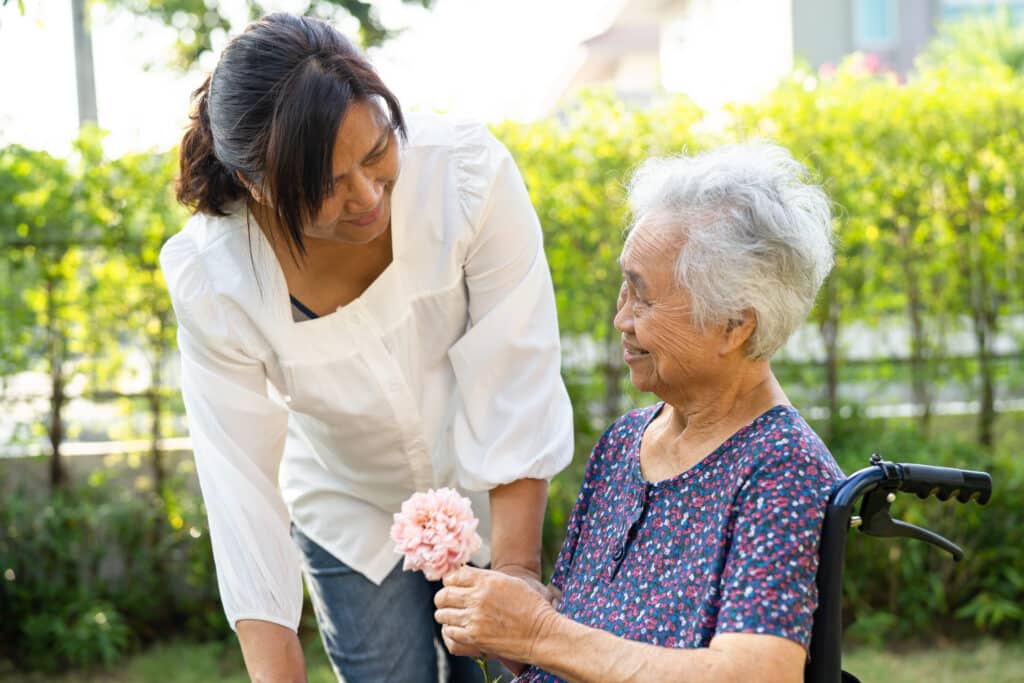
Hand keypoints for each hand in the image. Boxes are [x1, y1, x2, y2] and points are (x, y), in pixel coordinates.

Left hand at [434, 566, 557, 665]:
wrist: (542, 633)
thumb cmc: (530, 606)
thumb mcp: (509, 582)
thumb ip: (486, 578)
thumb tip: (463, 576)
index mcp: (487, 580)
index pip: (454, 576)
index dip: (450, 582)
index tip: (451, 586)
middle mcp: (478, 597)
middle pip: (444, 595)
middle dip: (443, 598)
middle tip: (446, 602)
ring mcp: (475, 617)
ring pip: (443, 614)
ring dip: (445, 615)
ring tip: (452, 617)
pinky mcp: (475, 636)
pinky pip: (450, 631)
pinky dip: (451, 630)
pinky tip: (458, 629)